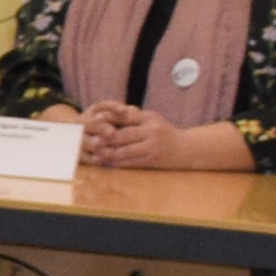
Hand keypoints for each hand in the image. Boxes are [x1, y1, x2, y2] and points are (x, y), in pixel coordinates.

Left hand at [75, 104, 239, 172]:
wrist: (186, 149)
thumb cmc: (164, 132)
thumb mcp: (152, 119)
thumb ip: (133, 117)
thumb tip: (109, 113)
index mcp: (150, 119)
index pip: (126, 118)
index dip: (109, 120)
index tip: (93, 121)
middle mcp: (151, 133)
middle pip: (123, 136)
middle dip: (105, 138)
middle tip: (88, 139)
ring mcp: (151, 148)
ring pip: (124, 151)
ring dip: (107, 153)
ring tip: (94, 153)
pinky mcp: (151, 161)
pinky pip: (130, 163)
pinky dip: (116, 162)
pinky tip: (105, 162)